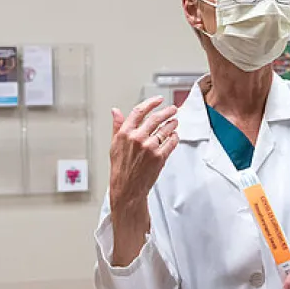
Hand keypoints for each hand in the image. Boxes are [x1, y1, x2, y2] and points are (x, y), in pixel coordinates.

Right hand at [109, 96, 178, 210]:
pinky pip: (171, 142)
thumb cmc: (120, 168)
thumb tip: (115, 111)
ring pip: (165, 129)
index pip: (139, 111)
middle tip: (172, 109)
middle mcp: (137, 138)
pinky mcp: (159, 156)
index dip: (150, 103)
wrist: (127, 188)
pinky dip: (175, 137)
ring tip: (175, 122)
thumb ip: (117, 126)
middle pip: (156, 118)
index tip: (158, 100)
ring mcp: (149, 147)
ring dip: (172, 124)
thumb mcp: (114, 144)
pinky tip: (174, 135)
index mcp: (125, 133)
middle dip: (167, 112)